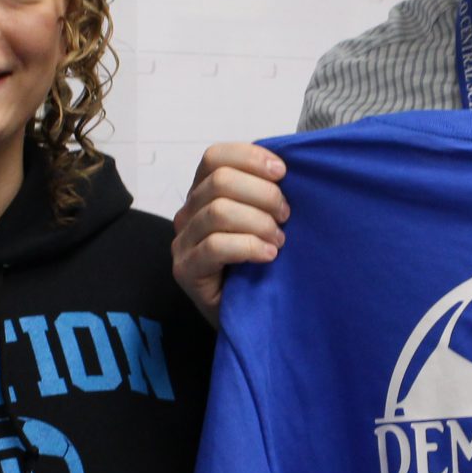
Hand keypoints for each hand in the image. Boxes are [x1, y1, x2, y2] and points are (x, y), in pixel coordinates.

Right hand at [172, 142, 288, 325]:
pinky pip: (215, 246)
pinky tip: (268, 256)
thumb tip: (288, 168)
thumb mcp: (264, 220)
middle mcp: (188, 212)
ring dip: (258, 222)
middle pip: (219, 181)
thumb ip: (266, 193)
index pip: (215, 156)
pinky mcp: (185, 270)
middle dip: (263, 194)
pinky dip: (249, 246)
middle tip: (286, 216)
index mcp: (204, 192)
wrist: (248, 316)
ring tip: (279, 240)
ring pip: (218, 212)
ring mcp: (182, 242)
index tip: (283, 173)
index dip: (250, 157)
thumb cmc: (259, 264)